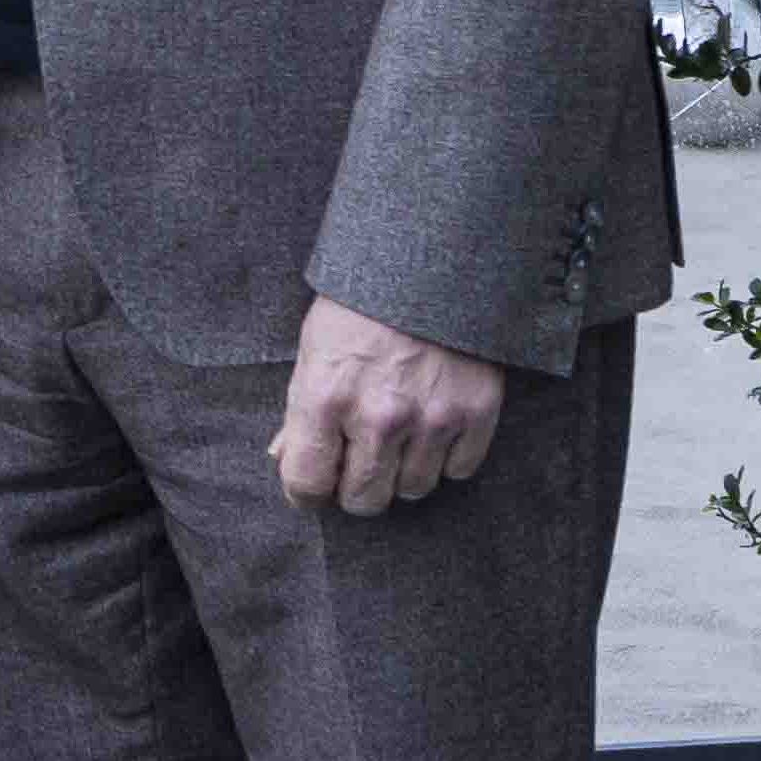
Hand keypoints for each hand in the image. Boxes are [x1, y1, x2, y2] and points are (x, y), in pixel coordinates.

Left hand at [272, 303, 506, 515]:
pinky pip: (458, 471)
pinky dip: (447, 457)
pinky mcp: (476, 413)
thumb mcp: (315, 349)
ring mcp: (432, 418)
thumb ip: (301, 412)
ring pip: (413, 490)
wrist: (433, 261)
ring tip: (401, 434)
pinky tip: (435, 424)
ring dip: (404, 471)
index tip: (316, 483)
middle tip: (360, 460)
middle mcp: (379, 416)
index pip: (307, 484)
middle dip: (356, 487)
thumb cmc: (362, 305)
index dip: (307, 490)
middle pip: (364, 499)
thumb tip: (283, 459)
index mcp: (326, 397)